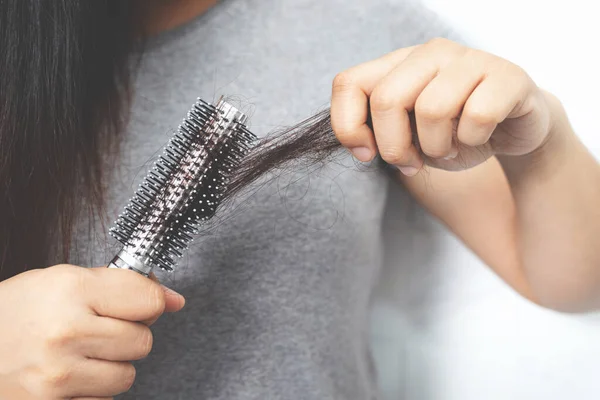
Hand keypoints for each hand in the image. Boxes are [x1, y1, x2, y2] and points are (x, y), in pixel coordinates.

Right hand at [0, 264, 184, 398]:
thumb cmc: (13, 312)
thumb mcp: (61, 281)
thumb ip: (121, 286)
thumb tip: (173, 300)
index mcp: (70, 290)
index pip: (148, 300)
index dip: (148, 302)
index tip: (138, 304)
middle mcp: (66, 332)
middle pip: (142, 341)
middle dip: (127, 335)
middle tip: (99, 329)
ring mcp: (58, 375)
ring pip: (127, 375)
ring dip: (111, 366)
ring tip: (81, 353)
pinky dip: (93, 391)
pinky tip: (69, 375)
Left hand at [330, 37, 556, 174]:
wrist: (514, 130)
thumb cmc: (453, 133)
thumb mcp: (408, 138)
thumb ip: (379, 135)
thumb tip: (363, 146)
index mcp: (398, 64)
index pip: (348, 83)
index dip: (348, 127)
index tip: (366, 154)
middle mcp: (430, 53)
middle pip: (386, 100)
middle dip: (394, 147)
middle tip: (412, 162)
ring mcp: (469, 59)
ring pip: (431, 110)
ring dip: (437, 147)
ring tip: (450, 148)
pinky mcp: (508, 75)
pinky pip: (477, 116)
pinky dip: (472, 140)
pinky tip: (477, 138)